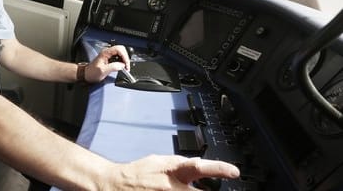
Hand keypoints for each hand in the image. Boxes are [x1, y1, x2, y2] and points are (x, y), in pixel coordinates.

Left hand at [84, 45, 129, 82]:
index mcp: (105, 52)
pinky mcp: (109, 58)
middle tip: (127, 66)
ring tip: (125, 67)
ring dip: (124, 59)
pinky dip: (122, 61)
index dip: (124, 56)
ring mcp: (108, 54)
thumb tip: (122, 65)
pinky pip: (118, 57)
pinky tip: (121, 66)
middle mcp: (107, 52)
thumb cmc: (92, 72)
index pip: (119, 49)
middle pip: (121, 49)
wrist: (87, 74)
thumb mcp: (103, 71)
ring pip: (121, 52)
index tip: (126, 64)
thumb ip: (114, 67)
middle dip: (126, 57)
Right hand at [107, 155, 239, 189]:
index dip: (218, 169)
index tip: (234, 172)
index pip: (199, 167)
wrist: (115, 185)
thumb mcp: (161, 161)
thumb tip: (200, 168)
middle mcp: (170, 187)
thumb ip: (181, 166)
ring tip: (178, 189)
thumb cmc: (139, 173)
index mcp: (172, 170)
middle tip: (201, 188)